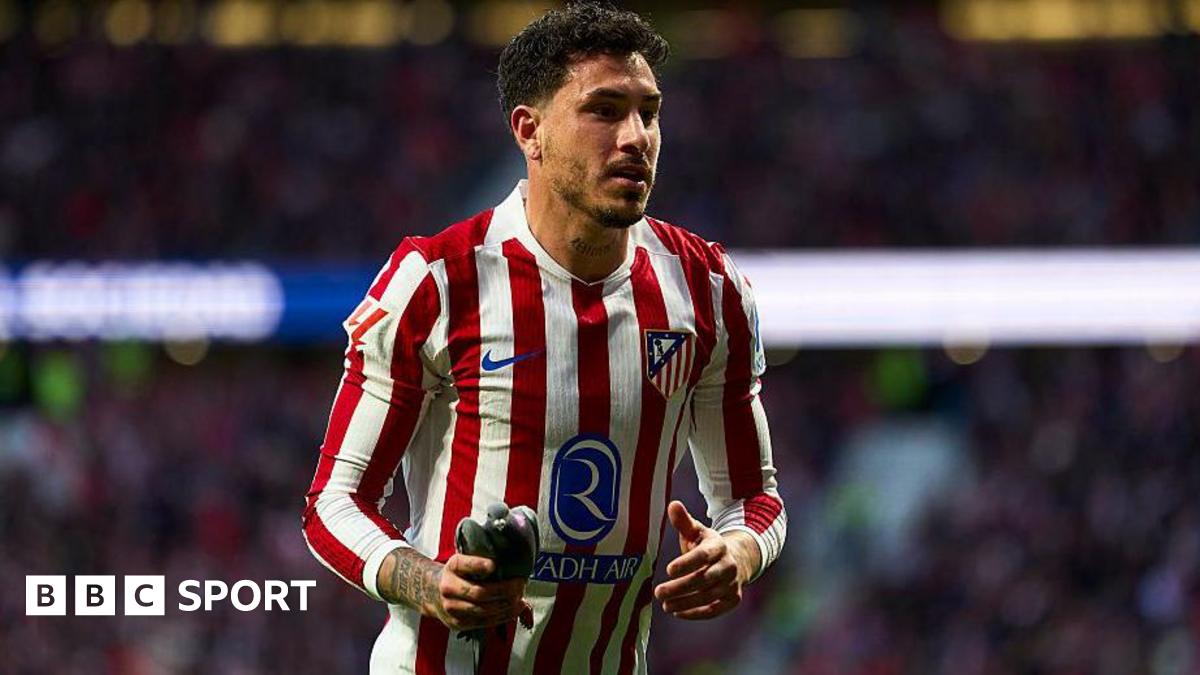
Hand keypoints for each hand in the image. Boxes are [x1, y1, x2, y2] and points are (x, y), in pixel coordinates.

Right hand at [429, 554, 528, 630]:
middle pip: (479, 592)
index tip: (494, 565)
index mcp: (452, 567)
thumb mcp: (465, 561)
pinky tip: (514, 610)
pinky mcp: (457, 623)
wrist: (433, 592)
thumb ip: (480, 562)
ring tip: (520, 599)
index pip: (464, 564)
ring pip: (484, 610)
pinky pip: (484, 622)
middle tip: (520, 585)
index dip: (478, 565)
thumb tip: (511, 564)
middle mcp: (448, 587)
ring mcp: (451, 607)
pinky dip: (502, 616)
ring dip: (507, 606)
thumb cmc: (459, 574)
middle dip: (504, 590)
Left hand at [653, 501, 753, 619]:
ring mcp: (732, 584)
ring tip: (665, 605)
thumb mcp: (696, 531)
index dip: (687, 563)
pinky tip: (678, 612)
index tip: (669, 570)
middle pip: (704, 579)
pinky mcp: (732, 599)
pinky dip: (696, 613)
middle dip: (680, 587)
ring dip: (685, 602)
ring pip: (708, 596)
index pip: (703, 555)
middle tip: (659, 592)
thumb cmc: (706, 545)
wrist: (736, 560)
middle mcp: (728, 565)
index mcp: (718, 546)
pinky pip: (715, 610)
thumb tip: (673, 504)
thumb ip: (683, 521)